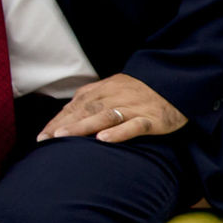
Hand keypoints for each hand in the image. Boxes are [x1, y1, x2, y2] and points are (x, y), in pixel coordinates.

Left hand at [38, 74, 187, 143]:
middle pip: (86, 110)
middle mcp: (117, 97)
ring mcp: (135, 108)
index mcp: (106, 89)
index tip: (42, 136)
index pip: (77, 105)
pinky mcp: (153, 119)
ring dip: (83, 126)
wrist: (180, 82)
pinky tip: (104, 139)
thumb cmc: (144, 91)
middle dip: (64, 124)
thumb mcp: (117, 88)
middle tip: (46, 139)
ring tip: (64, 137)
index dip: (58, 120)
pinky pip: (134, 125)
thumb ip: (94, 99)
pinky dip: (119, 132)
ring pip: (105, 116)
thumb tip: (67, 115)